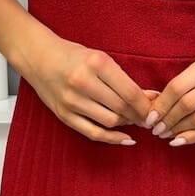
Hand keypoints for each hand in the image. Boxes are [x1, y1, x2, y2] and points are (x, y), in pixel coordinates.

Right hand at [23, 35, 155, 144]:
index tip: (155, 108)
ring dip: (128, 124)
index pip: (129, 91)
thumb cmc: (73, 56)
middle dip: (140, 115)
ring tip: (135, 120)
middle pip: (122, 108)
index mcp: (96, 63)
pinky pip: (93, 133)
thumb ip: (123, 79)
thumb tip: (150, 98)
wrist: (38, 58)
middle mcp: (83, 82)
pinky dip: (112, 139)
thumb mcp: (100, 59)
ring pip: (110, 121)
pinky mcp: (64, 115)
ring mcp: (72, 101)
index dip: (146, 105)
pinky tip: (126, 139)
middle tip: (150, 117)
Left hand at [146, 52, 194, 145]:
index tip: (150, 116)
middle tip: (156, 129)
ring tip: (166, 134)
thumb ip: (186, 82)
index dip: (161, 104)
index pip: (178, 86)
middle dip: (168, 119)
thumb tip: (157, 106)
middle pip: (188, 104)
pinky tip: (181, 140)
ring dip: (179, 130)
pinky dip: (194, 137)